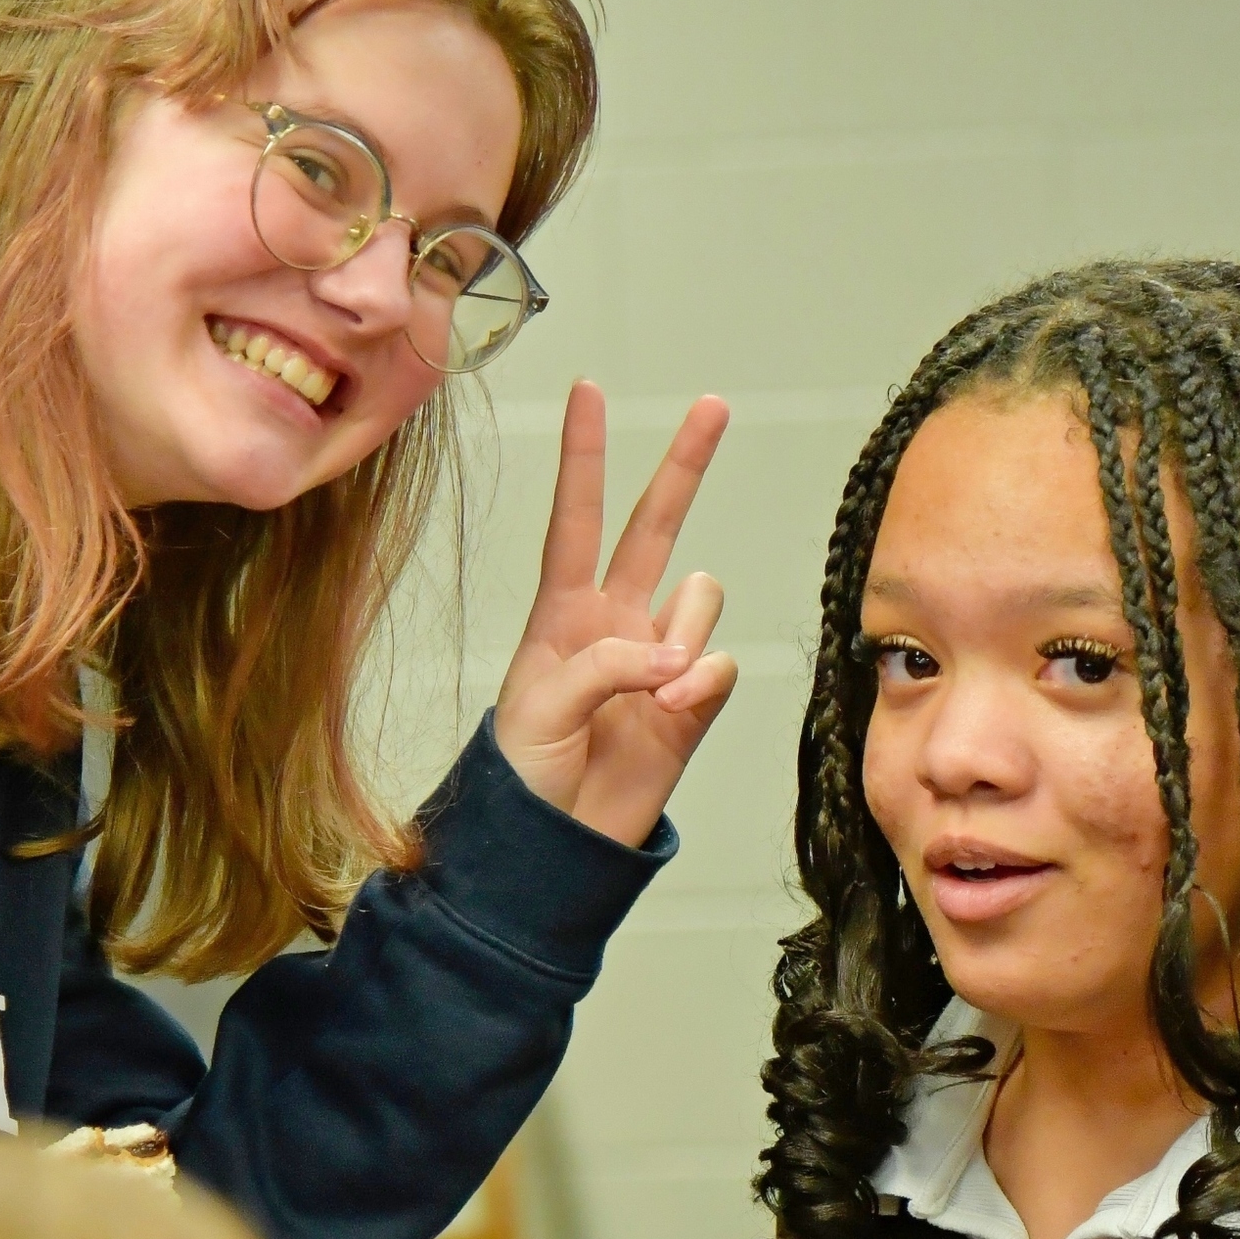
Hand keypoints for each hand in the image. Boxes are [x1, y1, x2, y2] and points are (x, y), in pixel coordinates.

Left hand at [490, 382, 736, 845]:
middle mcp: (616, 623)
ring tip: (656, 686)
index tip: (588, 389)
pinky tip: (676, 706)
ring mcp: (660, 660)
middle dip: (683, 466)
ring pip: (700, 599)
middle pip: (655, 526)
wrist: (552, 849)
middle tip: (713, 406)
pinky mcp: (694, 703)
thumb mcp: (542, 705)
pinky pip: (718, 663)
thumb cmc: (521, 775)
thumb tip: (681, 657)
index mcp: (563, 613)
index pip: (577, 518)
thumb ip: (609, 664)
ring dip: (685, 629)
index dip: (584, 455)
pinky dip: (702, 680)